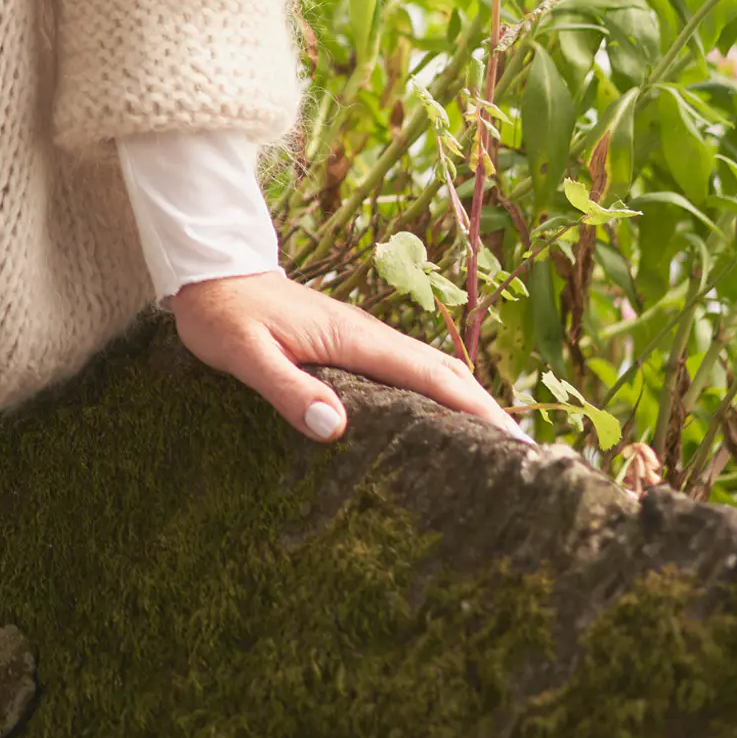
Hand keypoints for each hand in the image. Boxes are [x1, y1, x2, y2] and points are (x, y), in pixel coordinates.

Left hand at [169, 269, 529, 446]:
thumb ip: (287, 388)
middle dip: (489, 413)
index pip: (431, 376)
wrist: (210, 274)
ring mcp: (363, 340)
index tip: (516, 446)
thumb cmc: (223, 316)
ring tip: (498, 454)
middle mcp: (370, 336)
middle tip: (526, 463)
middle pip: (447, 374)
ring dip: (468, 406)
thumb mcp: (245, 354)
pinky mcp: (352, 347)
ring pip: (432, 372)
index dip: (476, 410)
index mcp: (355, 338)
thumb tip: (339, 428)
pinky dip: (439, 398)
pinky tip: (441, 429)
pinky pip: (409, 374)